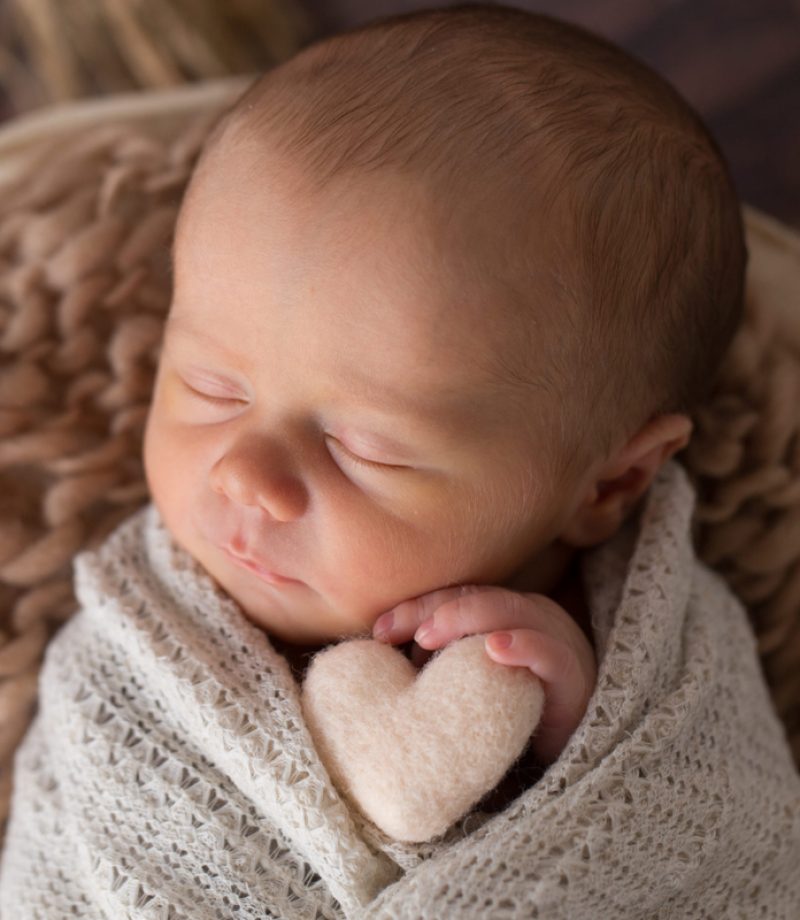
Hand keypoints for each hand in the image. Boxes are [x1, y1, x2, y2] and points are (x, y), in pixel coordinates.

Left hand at [372, 585, 596, 765]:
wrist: (556, 766)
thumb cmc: (500, 718)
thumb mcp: (461, 683)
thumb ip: (433, 661)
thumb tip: (381, 648)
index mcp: (503, 611)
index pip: (457, 594)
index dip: (416, 606)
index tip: (378, 631)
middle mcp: (531, 616)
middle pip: (479, 595)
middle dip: (433, 609)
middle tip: (396, 634)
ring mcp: (556, 640)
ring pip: (512, 611)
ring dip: (468, 618)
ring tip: (429, 637)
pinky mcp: (574, 677)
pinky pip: (551, 654)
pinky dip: (525, 646)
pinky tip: (496, 649)